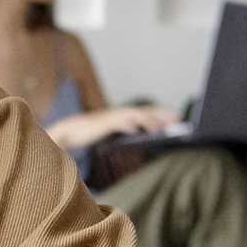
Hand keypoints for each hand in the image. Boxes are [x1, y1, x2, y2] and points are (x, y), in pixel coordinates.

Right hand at [45, 104, 178, 150]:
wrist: (69, 132)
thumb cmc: (91, 134)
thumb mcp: (113, 134)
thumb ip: (126, 133)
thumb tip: (141, 135)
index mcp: (123, 116)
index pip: (146, 112)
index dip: (162, 113)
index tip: (177, 117)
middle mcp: (119, 113)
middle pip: (144, 112)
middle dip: (161, 116)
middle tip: (177, 120)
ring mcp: (111, 118)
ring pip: (133, 116)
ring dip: (147, 121)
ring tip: (160, 129)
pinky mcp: (101, 124)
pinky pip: (115, 123)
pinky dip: (125, 125)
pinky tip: (134, 130)